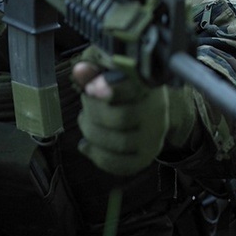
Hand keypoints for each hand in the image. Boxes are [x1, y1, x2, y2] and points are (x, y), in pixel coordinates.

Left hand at [72, 61, 196, 175]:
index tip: (90, 89)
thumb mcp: (112, 77)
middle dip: (93, 113)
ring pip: (120, 143)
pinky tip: (85, 146)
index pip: (132, 89)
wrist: (149, 111)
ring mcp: (153, 138)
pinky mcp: (146, 157)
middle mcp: (156, 114)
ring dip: (93, 134)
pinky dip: (98, 157)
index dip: (108, 90)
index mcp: (147, 88)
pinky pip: (122, 165)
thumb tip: (79, 70)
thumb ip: (95, 73)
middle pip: (120, 118)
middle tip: (85, 107)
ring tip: (85, 123)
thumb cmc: (125, 91)